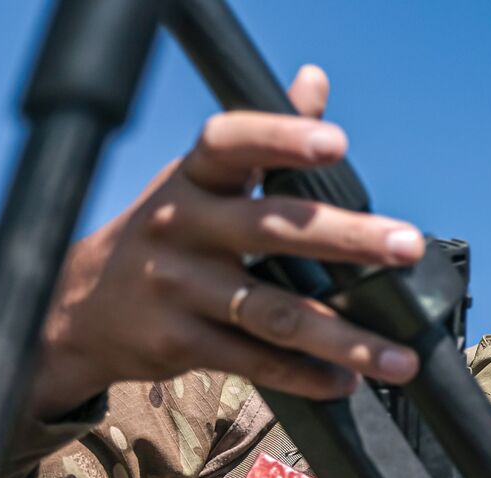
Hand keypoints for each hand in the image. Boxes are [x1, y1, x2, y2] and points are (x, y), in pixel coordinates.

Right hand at [31, 65, 422, 420]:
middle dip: (347, 239)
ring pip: (274, 314)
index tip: (336, 143)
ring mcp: (177, 288)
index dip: (280, 137)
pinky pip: (254, 362)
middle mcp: (181, 227)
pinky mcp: (178, 343)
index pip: (233, 143)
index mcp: (193, 179)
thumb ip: (264, 139)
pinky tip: (346, 383)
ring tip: (401, 359)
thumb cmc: (170, 235)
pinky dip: (306, 376)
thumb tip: (314, 81)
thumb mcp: (203, 182)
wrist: (82, 308)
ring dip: (345, 339)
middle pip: (273, 230)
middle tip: (408, 246)